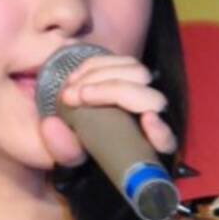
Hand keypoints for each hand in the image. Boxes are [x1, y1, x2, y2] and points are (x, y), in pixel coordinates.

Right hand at [38, 51, 176, 168]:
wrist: (68, 122)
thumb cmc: (72, 147)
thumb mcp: (66, 158)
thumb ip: (64, 151)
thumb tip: (53, 126)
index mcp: (145, 149)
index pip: (166, 142)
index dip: (160, 131)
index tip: (147, 119)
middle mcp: (152, 119)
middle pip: (151, 98)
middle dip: (112, 92)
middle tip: (73, 97)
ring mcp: (144, 93)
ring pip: (139, 74)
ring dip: (100, 76)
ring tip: (68, 90)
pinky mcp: (132, 74)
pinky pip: (124, 62)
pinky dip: (96, 66)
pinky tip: (74, 77)